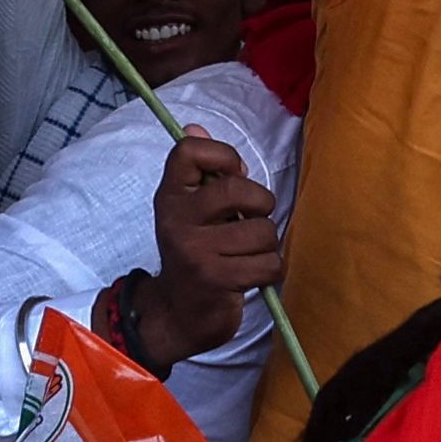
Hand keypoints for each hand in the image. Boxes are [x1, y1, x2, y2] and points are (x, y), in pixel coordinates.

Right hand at [143, 128, 281, 369]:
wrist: (177, 315)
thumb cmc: (195, 253)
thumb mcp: (189, 211)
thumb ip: (199, 172)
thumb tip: (195, 126)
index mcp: (171, 196)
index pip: (189, 151)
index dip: (224, 155)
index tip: (234, 174)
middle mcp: (177, 220)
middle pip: (236, 189)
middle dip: (260, 203)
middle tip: (253, 219)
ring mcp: (195, 251)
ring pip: (261, 231)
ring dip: (266, 244)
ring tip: (249, 254)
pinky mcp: (216, 281)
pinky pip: (267, 264)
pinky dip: (270, 270)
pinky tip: (253, 275)